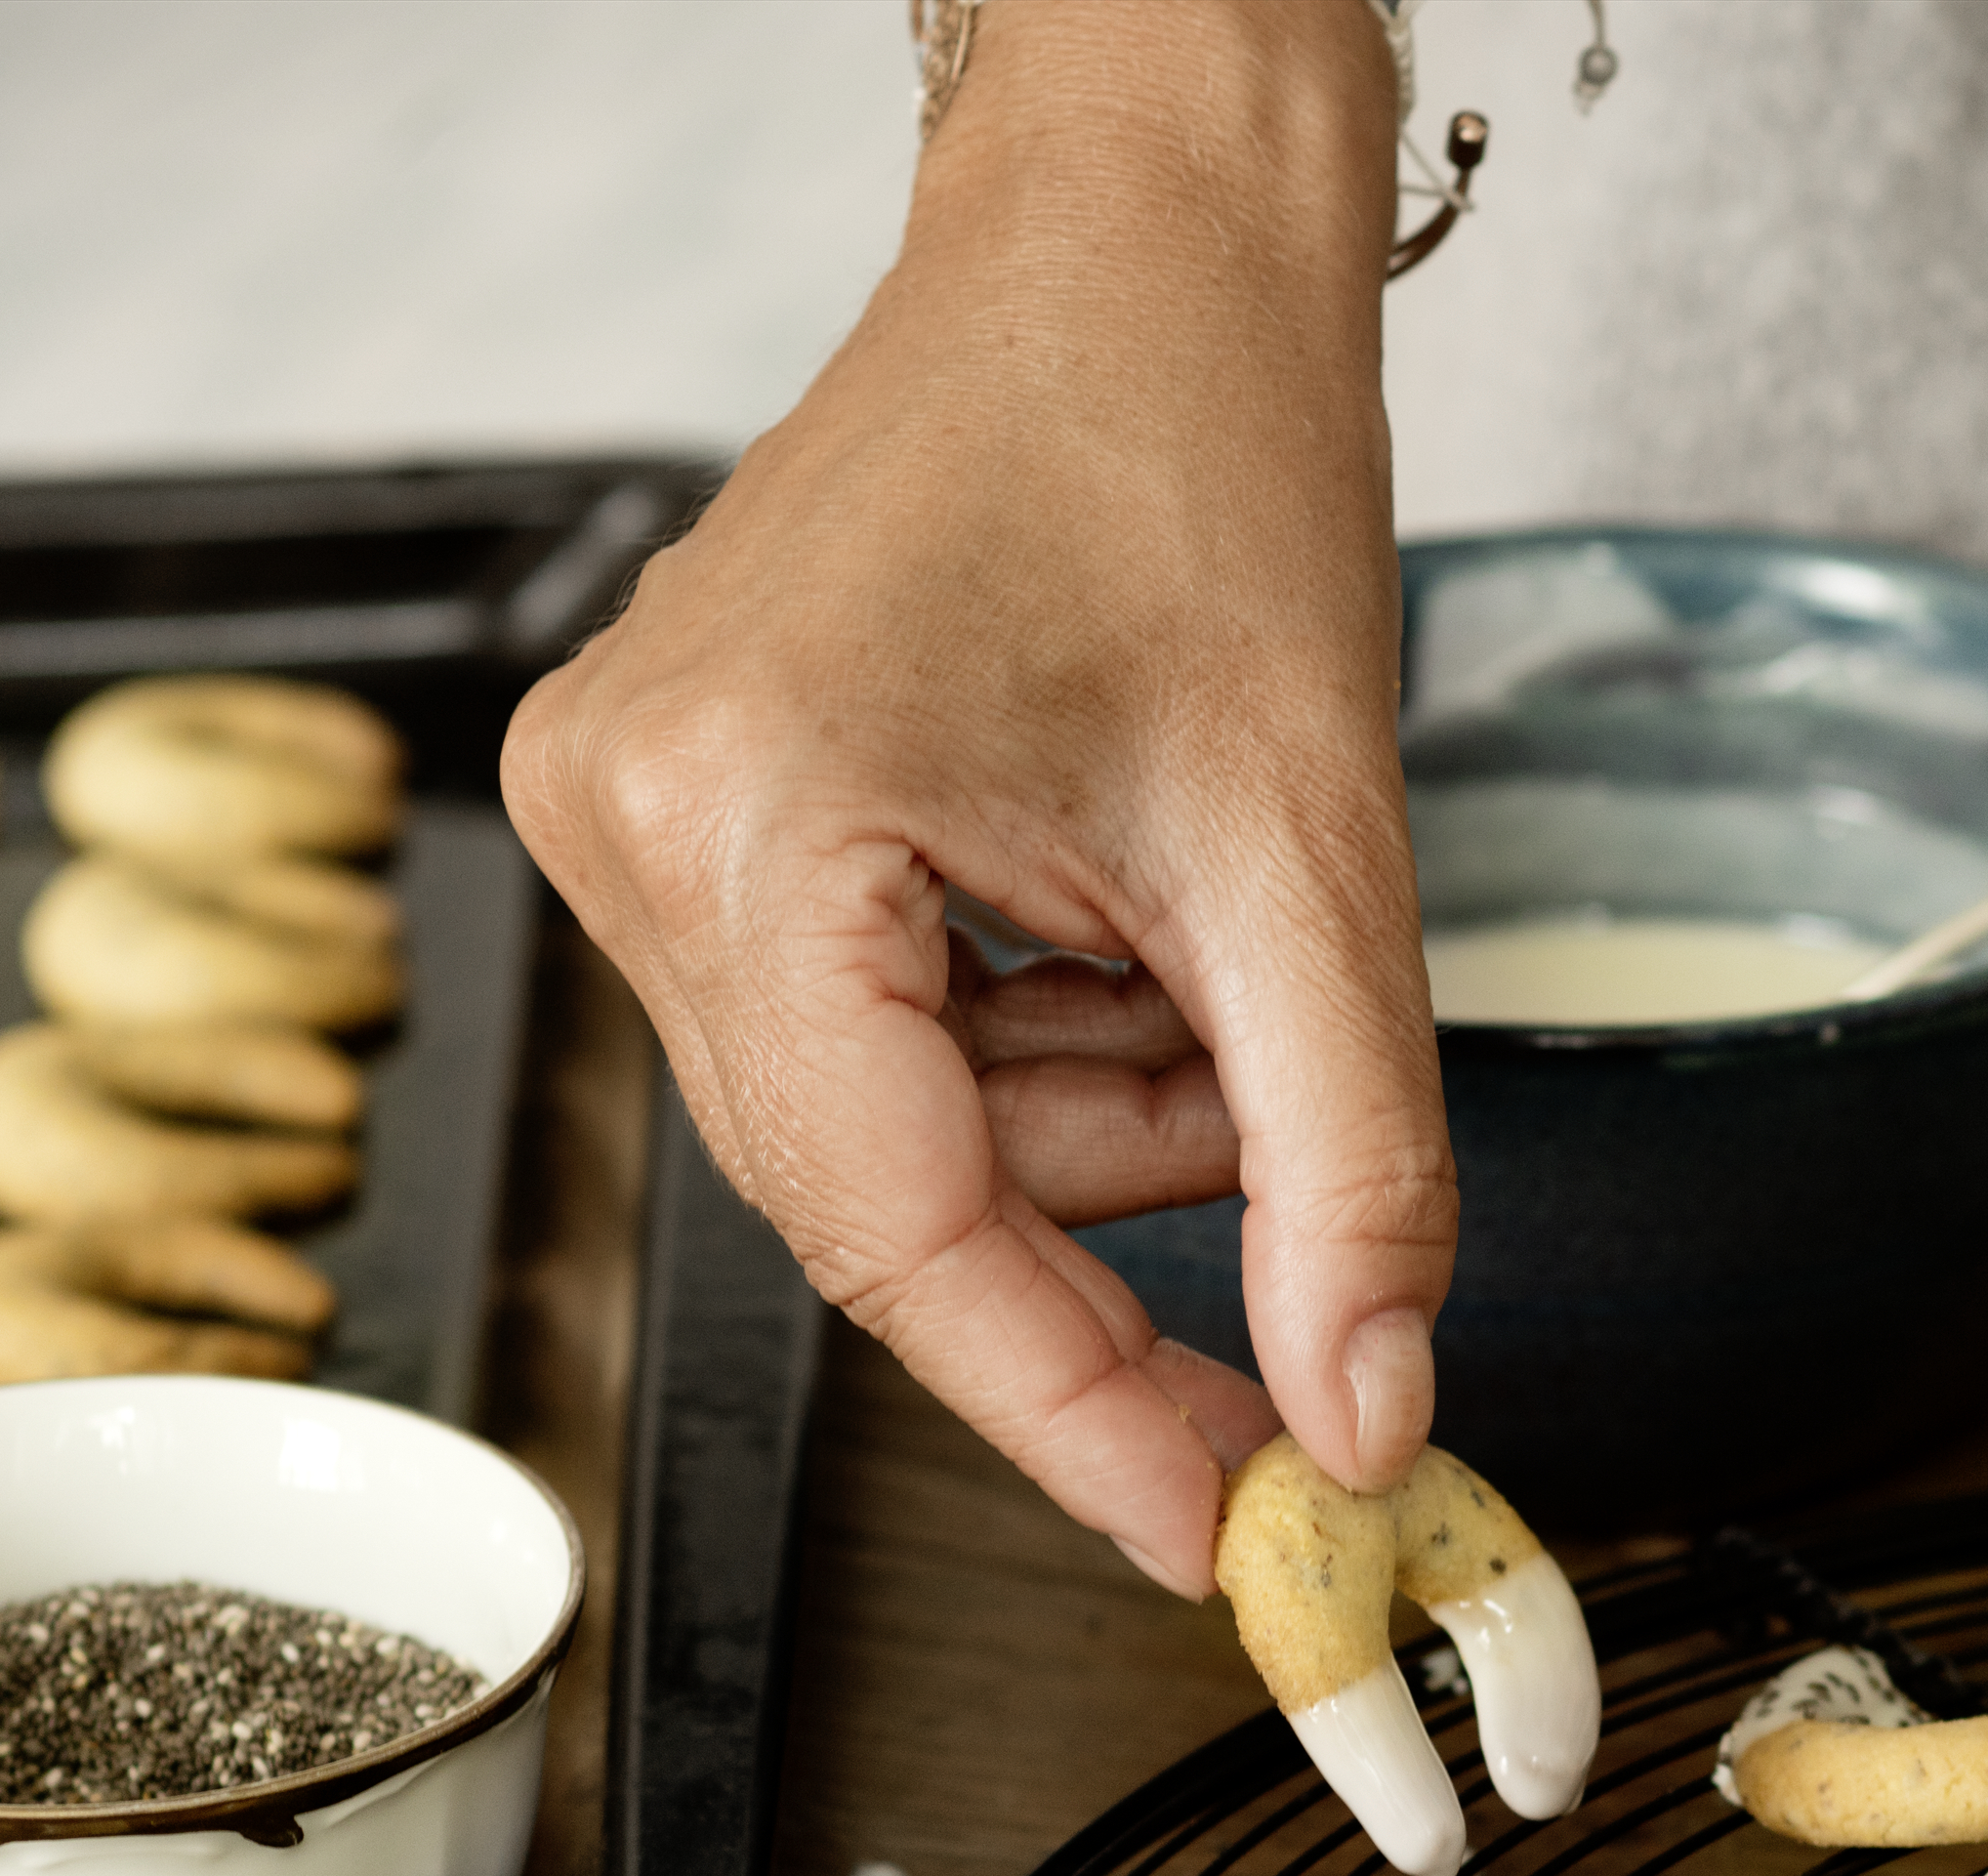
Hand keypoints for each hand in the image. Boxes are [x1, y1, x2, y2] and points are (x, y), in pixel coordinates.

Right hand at [504, 0, 1447, 1599]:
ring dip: (1094, 1105)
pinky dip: (1032, 1026)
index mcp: (737, 821)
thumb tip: (1359, 1412)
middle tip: (1304, 1208)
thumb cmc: (1191, 432)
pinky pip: (871, 1033)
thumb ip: (1347, 1168)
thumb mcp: (1316, 850)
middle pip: (885, 1197)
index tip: (1223, 1537)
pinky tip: (1116, 897)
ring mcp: (632, 814)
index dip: (1075, 1413)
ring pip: (895, 1130)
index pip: (897, 1235)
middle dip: (1114, 1225)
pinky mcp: (684, 809)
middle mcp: (627, 826)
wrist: (1139, 227)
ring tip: (1214, 940)